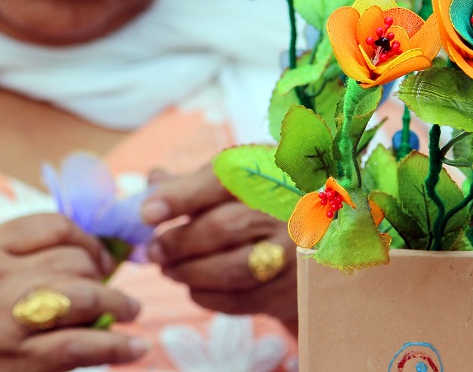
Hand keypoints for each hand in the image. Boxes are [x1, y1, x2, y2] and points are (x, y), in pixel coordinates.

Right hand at [0, 214, 147, 371]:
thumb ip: (9, 253)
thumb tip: (76, 248)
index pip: (53, 225)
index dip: (88, 239)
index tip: (100, 255)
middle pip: (73, 260)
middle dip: (102, 273)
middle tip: (114, 287)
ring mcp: (2, 320)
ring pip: (84, 296)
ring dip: (119, 302)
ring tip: (132, 310)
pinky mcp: (13, 362)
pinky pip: (80, 346)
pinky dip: (116, 346)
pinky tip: (135, 347)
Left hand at [142, 165, 297, 332]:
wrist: (325, 237)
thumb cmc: (269, 200)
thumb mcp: (241, 178)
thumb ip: (195, 182)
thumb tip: (152, 181)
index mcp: (272, 171)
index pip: (223, 179)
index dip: (182, 196)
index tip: (147, 213)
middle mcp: (288, 208)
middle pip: (225, 227)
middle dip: (179, 242)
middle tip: (154, 250)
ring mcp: (294, 251)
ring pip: (233, 269)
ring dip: (189, 272)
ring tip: (169, 269)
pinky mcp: (291, 289)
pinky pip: (241, 300)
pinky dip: (207, 296)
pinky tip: (194, 287)